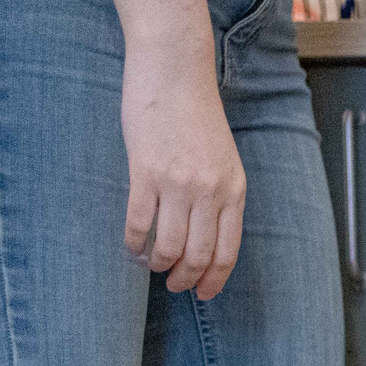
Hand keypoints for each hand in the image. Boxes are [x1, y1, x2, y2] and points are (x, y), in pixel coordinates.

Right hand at [119, 45, 246, 300]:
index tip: (203, 294)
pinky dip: (133, 243)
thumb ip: (219, 193)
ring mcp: (178, 184)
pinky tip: (131, 246)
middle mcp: (210, 192)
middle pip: (198, 256)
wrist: (175, 71)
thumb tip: (207, 233)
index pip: (227, 252)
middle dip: (185, 280)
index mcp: (233, 190)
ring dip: (158, 265)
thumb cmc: (196, 113)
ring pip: (168, 247)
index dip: (214, 280)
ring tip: (151, 265)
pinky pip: (138, 224)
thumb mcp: (223, 157)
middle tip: (174, 284)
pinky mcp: (145, 173)